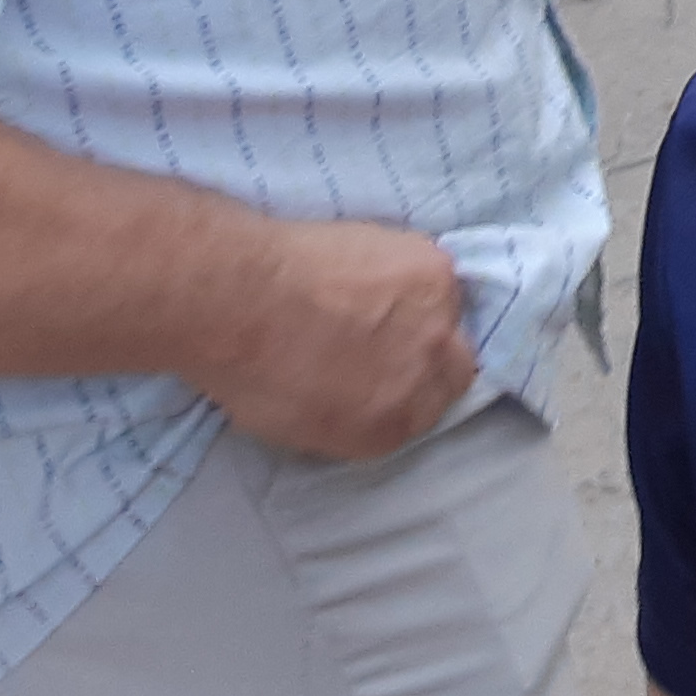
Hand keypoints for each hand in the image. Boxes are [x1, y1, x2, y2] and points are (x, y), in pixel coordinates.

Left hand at [184, 218, 472, 460]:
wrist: (241, 301)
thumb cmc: (247, 370)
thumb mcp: (294, 425)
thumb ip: (347, 420)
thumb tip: (360, 400)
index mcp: (389, 430)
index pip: (424, 416)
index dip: (407, 390)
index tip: (386, 370)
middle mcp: (425, 381)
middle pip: (455, 371)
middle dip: (429, 357)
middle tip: (391, 336)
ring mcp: (437, 324)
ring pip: (448, 314)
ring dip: (421, 308)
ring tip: (372, 294)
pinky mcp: (434, 272)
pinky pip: (434, 272)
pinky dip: (409, 268)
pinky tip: (371, 265)